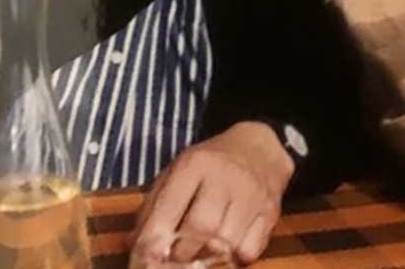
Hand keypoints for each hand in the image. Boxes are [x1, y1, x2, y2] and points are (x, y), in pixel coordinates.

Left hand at [129, 122, 293, 265]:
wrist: (259, 147)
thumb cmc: (210, 164)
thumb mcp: (177, 171)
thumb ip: (154, 207)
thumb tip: (134, 246)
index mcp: (195, 164)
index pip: (170, 207)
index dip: (153, 240)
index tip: (143, 259)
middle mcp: (226, 177)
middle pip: (202, 227)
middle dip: (182, 252)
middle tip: (174, 257)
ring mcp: (252, 195)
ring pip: (227, 242)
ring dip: (207, 257)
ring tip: (198, 256)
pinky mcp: (270, 212)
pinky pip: (251, 249)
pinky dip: (234, 257)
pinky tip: (226, 249)